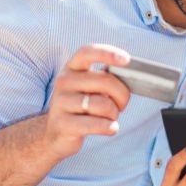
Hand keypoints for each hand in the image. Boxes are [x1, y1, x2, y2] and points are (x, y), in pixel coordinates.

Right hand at [44, 44, 131, 159]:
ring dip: (114, 114)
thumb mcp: (89, 87)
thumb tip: (129, 75)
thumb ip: (105, 78)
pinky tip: (110, 128)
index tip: (126, 60)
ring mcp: (61, 102)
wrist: (56, 133)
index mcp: (72, 68)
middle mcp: (64, 81)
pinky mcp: (63, 124)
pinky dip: (110, 127)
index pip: (87, 52)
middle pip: (105, 81)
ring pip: (104, 105)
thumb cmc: (81, 107)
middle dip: (122, 95)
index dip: (107, 53)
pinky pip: (98, 124)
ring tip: (109, 118)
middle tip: (122, 104)